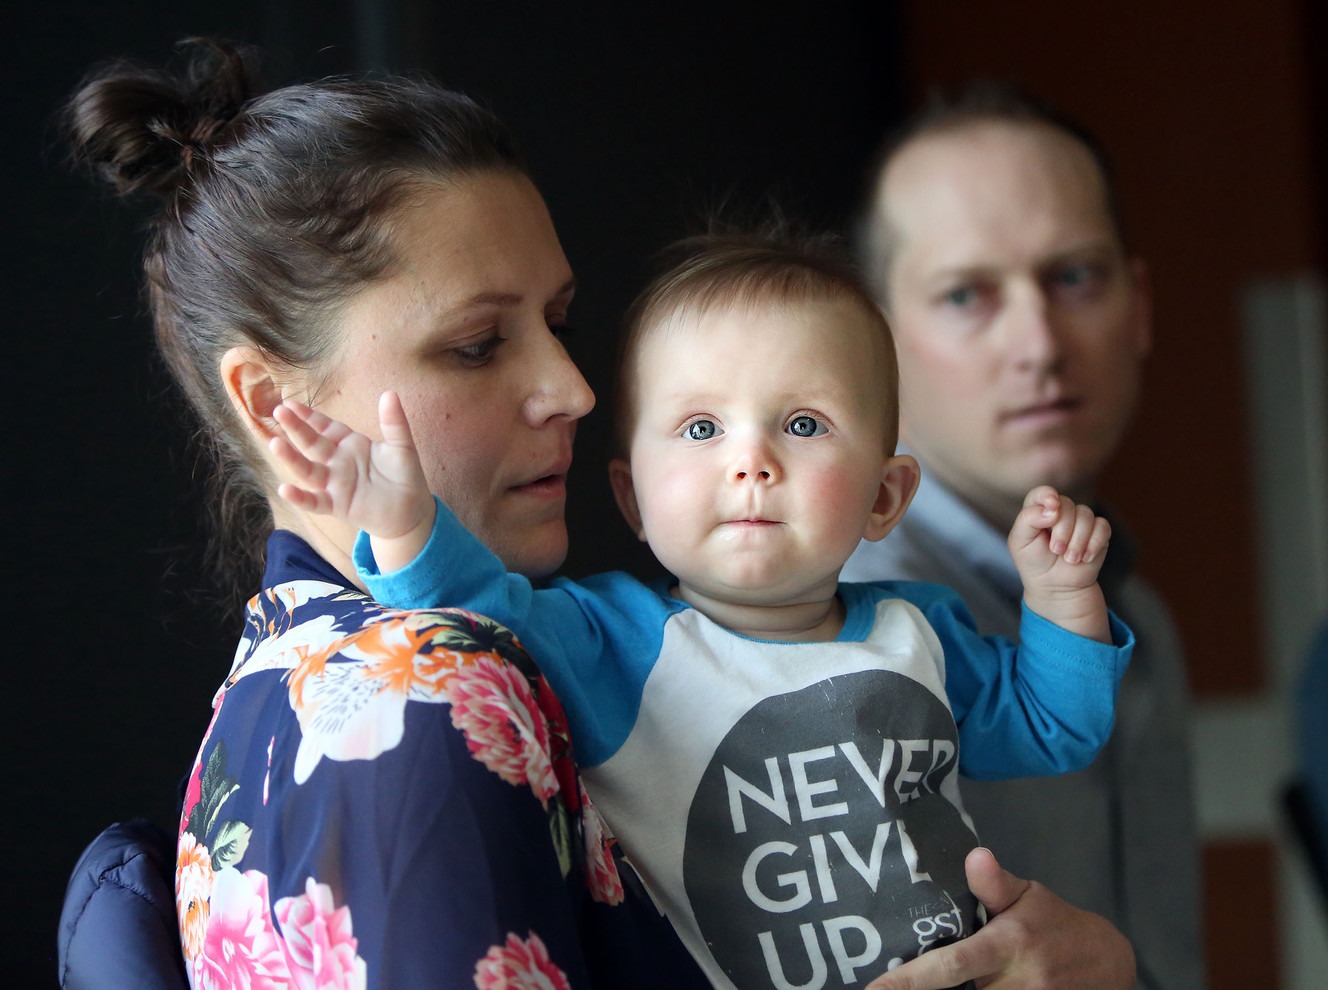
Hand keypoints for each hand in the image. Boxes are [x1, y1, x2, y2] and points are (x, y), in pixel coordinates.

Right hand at [271, 391, 435, 570]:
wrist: (410, 511)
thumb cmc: (403, 475)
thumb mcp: (401, 446)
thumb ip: (394, 422)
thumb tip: (390, 393)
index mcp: (350, 444)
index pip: (325, 427)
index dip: (309, 416)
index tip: (290, 403)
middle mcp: (337, 462)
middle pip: (312, 443)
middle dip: (296, 428)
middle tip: (279, 411)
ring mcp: (334, 484)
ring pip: (308, 470)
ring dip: (291, 458)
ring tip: (275, 443)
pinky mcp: (337, 505)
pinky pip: (315, 502)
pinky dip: (300, 497)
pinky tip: (285, 489)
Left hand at [864, 847, 1135, 989]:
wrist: (1110, 963)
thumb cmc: (1056, 923)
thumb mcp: (1029, 896)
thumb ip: (995, 883)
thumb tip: (975, 855)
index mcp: (1007, 945)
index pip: (951, 965)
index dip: (910, 981)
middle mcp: (1017, 981)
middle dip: (930, 986)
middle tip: (897, 980)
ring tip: (942, 975)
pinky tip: (977, 984)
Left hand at [1008, 486, 1110, 641]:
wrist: (1055, 586)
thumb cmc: (1034, 562)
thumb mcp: (1020, 542)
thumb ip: (1028, 519)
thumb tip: (1053, 509)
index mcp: (1038, 509)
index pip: (1043, 492)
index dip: (1048, 495)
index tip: (1052, 507)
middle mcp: (1060, 511)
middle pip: (1067, 505)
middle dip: (1062, 530)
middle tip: (1056, 550)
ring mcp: (1081, 520)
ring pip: (1086, 515)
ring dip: (1077, 540)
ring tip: (1069, 558)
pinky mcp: (1098, 532)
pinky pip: (1103, 526)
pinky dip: (1094, 544)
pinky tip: (1085, 558)